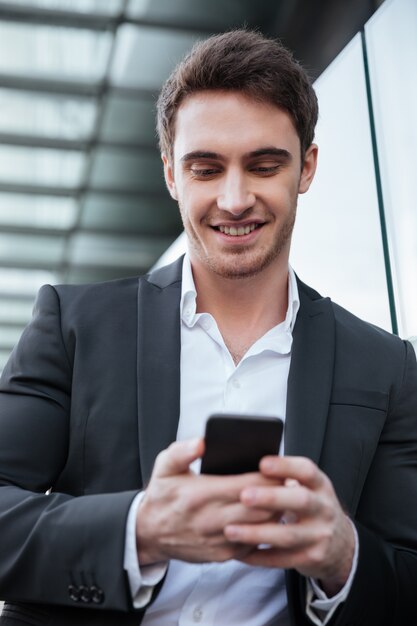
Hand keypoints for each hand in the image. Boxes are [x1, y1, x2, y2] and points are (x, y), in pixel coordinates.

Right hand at [136, 438, 277, 565]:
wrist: (149, 533)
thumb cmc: (162, 496)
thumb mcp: (164, 466)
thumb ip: (183, 451)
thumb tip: (203, 442)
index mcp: (201, 494)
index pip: (246, 485)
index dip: (268, 477)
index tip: (280, 468)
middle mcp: (211, 519)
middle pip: (259, 508)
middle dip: (278, 495)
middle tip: (291, 482)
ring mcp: (218, 540)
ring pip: (259, 528)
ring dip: (275, 514)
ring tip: (285, 498)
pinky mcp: (222, 555)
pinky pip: (252, 545)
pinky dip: (264, 532)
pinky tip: (270, 518)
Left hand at [224, 456, 354, 595]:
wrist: (341, 546)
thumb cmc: (312, 508)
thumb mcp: (308, 488)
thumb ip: (285, 478)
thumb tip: (247, 467)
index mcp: (320, 486)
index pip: (307, 471)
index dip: (286, 466)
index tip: (262, 464)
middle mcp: (324, 509)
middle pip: (301, 501)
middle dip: (272, 498)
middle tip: (245, 496)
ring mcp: (320, 535)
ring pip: (288, 535)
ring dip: (257, 533)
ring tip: (230, 530)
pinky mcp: (312, 558)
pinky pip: (282, 559)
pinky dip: (259, 557)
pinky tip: (239, 552)